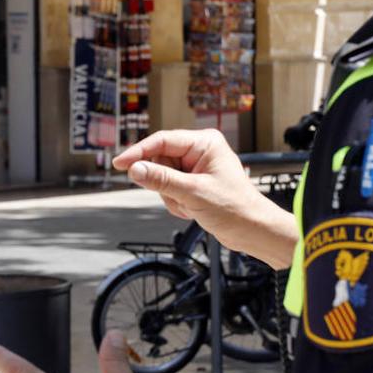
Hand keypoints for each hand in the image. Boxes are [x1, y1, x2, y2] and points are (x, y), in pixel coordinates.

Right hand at [113, 128, 268, 242]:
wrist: (253, 231)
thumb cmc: (234, 208)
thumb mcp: (193, 193)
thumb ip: (161, 180)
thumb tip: (134, 169)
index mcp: (204, 143)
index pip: (162, 141)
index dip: (139, 152)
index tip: (119, 164)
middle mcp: (199, 151)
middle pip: (159, 161)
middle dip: (163, 185)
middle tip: (178, 198)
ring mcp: (195, 167)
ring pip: (162, 178)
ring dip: (170, 197)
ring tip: (190, 207)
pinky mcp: (193, 183)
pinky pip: (169, 189)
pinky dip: (175, 203)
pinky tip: (192, 211)